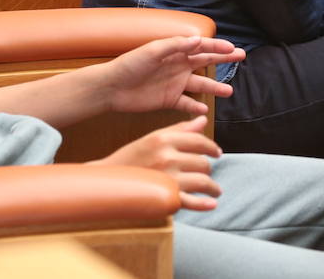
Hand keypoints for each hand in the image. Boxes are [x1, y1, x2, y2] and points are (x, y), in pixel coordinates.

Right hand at [93, 117, 222, 210]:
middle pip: (202, 162)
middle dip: (207, 168)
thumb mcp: (152, 138)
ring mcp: (166, 179)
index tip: (216, 153)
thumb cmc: (130, 158)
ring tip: (214, 189)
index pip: (198, 141)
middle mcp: (166, 157)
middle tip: (206, 172)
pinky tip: (212, 203)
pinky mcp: (164, 198)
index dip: (211, 147)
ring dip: (211, 186)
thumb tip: (202, 120)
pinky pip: (191, 202)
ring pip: (202, 181)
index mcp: (163, 139)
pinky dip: (204, 204)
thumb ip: (180, 129)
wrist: (106, 181)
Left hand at [102, 35, 244, 116]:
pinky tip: (204, 109)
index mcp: (174, 51)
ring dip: (214, 86)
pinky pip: (186, 104)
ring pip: (200, 84)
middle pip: (205, 62)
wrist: (111, 88)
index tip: (233, 48)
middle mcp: (177, 66)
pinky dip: (195, 107)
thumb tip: (198, 40)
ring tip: (229, 91)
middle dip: (223, 59)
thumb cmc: (129, 65)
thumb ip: (175, 46)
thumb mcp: (152, 51)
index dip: (217, 46)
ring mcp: (174, 84)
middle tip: (241, 57)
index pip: (200, 47)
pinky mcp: (168, 100)